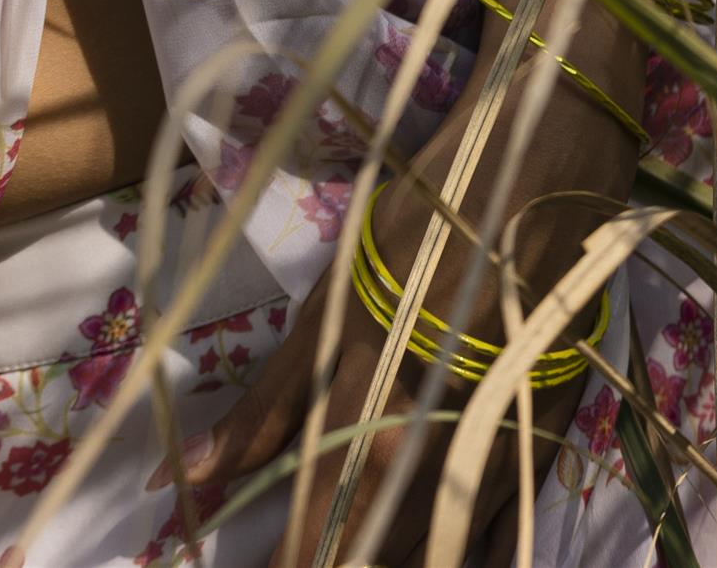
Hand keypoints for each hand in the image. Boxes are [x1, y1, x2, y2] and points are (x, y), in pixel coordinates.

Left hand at [177, 82, 635, 567]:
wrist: (535, 186)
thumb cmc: (414, 236)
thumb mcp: (327, 310)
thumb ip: (262, 410)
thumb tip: (181, 480)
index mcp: (365, 434)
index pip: (308, 551)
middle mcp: (428, 476)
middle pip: (360, 564)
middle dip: (314, 564)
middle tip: (275, 559)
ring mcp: (488, 479)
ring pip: (422, 565)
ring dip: (372, 559)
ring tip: (332, 545)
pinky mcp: (535, 469)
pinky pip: (480, 552)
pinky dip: (440, 558)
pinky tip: (406, 547)